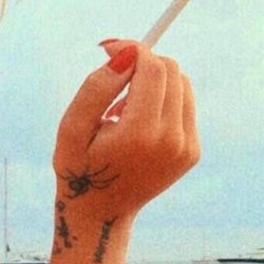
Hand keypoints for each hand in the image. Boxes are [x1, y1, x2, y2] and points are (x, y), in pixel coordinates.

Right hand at [52, 42, 198, 246]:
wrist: (102, 214)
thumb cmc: (80, 168)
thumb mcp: (72, 128)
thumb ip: (96, 87)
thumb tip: (126, 54)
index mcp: (140, 134)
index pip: (153, 69)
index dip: (133, 50)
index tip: (110, 49)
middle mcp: (171, 140)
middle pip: (171, 71)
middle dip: (143, 64)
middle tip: (115, 77)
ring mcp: (186, 147)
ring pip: (181, 84)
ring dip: (154, 82)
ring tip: (124, 107)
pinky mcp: (192, 151)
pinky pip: (185, 105)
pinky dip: (164, 101)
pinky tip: (139, 121)